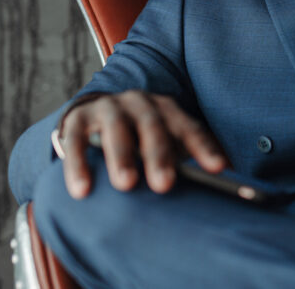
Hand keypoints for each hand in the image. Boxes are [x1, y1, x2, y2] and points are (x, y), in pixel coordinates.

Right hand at [58, 91, 227, 198]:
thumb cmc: (136, 140)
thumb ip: (185, 161)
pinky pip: (74, 141)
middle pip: (152, 125)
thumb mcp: (162, 145)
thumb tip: (219, 181)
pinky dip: (77, 165)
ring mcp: (107, 108)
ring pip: (116, 128)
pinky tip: (82, 190)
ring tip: (126, 185)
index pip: (188, 127)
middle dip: (159, 155)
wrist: (92, 117)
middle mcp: (138, 103)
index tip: (219, 170)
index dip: (204, 148)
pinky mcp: (76, 120)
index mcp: (165, 109)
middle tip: (165, 185)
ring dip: (122, 156)